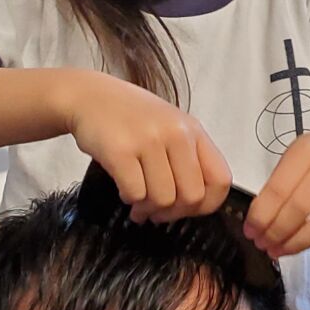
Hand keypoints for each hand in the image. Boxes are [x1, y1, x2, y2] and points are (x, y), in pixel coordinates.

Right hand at [65, 72, 231, 221]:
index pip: (221, 180)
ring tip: (137, 202)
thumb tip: (195, 204)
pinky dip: (129, 199)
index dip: (206, 204)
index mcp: (193, 130)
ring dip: (148, 208)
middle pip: (192, 196)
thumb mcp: (169, 127)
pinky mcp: (120, 151)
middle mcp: (176, 133)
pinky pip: (135, 193)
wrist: (88, 96)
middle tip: (157, 212)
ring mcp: (148, 140)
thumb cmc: (129, 117)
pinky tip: (123, 190)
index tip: (187, 209)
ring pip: (163, 199)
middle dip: (173, 213)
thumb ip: (187, 159)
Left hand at [247, 131, 309, 256]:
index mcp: (309, 150)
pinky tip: (304, 242)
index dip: (261, 217)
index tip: (251, 231)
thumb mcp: (292, 160)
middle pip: (300, 210)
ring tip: (280, 249)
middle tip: (263, 243)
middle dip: (276, 233)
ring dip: (296, 244)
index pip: (279, 190)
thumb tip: (257, 224)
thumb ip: (275, 188)